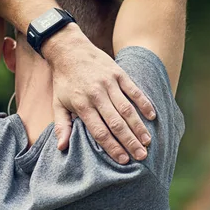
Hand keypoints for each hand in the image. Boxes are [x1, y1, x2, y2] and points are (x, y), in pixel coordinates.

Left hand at [48, 25, 156, 163]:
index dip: (112, 147)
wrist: (69, 49)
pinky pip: (134, 90)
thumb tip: (62, 147)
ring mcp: (109, 83)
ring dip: (138, 126)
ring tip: (147, 142)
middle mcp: (97, 94)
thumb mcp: (57, 103)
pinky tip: (152, 116)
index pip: (99, 131)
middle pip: (116, 123)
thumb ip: (62, 126)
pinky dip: (144, 103)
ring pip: (127, 109)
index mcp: (82, 105)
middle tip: (141, 156)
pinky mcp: (118, 73)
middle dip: (130, 141)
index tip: (123, 160)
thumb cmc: (64, 80)